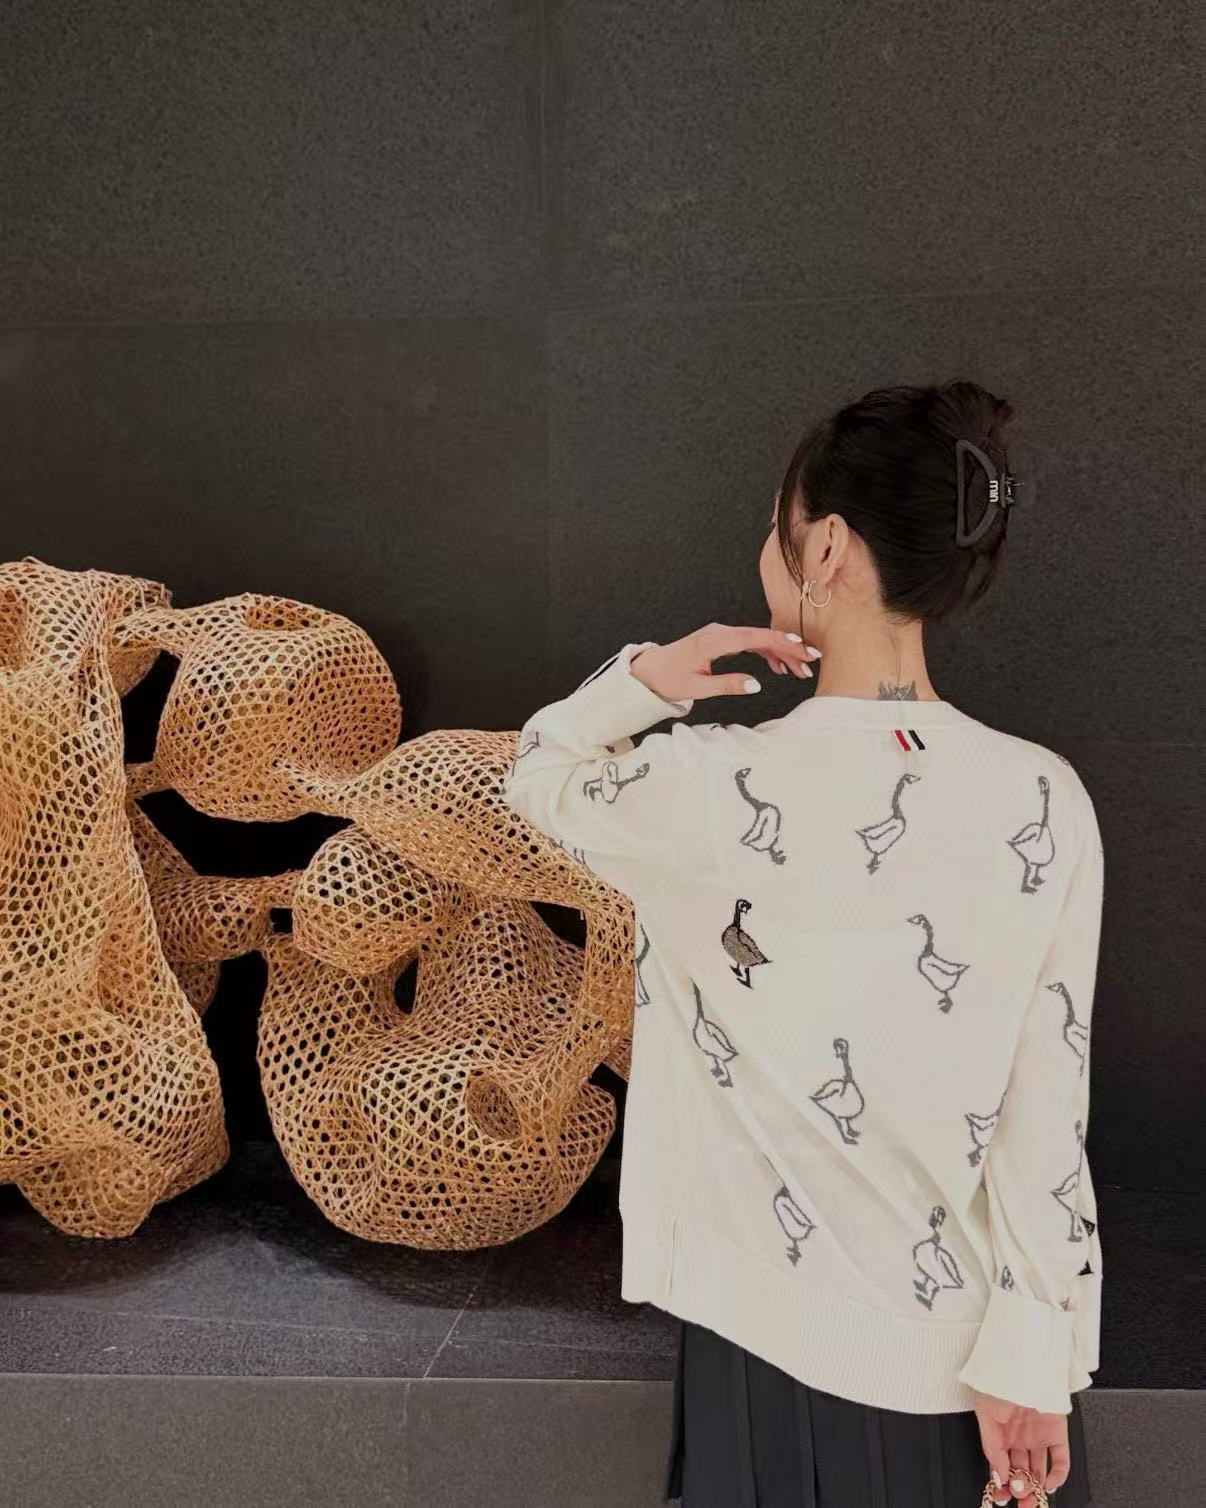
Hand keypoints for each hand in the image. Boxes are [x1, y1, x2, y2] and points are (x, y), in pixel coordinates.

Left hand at [629, 622, 820, 701]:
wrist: (650, 670)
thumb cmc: (669, 678)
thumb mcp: (697, 688)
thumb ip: (727, 685)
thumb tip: (755, 684)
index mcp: (713, 641)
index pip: (753, 638)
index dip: (780, 641)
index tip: (801, 646)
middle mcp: (719, 632)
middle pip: (761, 636)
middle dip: (788, 648)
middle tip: (811, 660)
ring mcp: (721, 633)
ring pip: (758, 639)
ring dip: (780, 652)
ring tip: (799, 670)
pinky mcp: (722, 639)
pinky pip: (749, 642)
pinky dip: (766, 652)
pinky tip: (778, 666)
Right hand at [974, 1390, 1071, 1503]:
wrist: (1020, 1364)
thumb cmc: (997, 1381)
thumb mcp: (984, 1414)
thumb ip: (991, 1447)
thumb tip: (999, 1475)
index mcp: (1001, 1433)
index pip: (1002, 1466)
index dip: (1002, 1483)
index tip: (1001, 1496)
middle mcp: (1020, 1438)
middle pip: (1022, 1472)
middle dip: (1020, 1488)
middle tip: (1019, 1495)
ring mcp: (1039, 1436)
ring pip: (1040, 1471)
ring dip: (1037, 1486)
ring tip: (1032, 1495)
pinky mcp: (1057, 1433)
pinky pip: (1061, 1460)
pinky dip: (1058, 1475)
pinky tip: (1050, 1483)